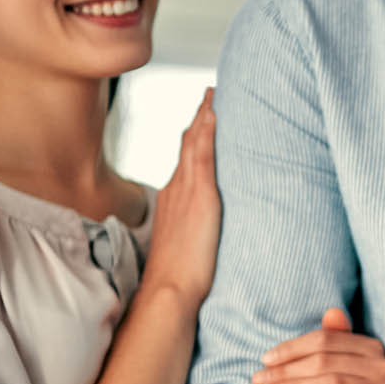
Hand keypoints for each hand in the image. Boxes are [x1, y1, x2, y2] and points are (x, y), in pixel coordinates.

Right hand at [141, 88, 220, 304]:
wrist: (170, 290)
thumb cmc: (180, 278)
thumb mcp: (186, 245)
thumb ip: (196, 231)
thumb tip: (205, 230)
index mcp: (173, 200)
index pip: (186, 159)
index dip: (194, 136)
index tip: (205, 116)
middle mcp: (176, 190)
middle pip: (187, 144)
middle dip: (199, 118)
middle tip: (211, 93)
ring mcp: (185, 191)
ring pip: (194, 144)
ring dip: (204, 117)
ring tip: (215, 93)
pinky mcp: (198, 197)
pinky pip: (201, 156)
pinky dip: (206, 133)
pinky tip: (214, 114)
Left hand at [251, 307, 384, 383]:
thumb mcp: (346, 365)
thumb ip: (337, 340)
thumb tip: (332, 311)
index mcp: (372, 347)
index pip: (325, 340)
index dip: (292, 348)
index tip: (265, 360)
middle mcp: (383, 366)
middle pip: (325, 362)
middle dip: (287, 370)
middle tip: (259, 380)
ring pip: (333, 383)